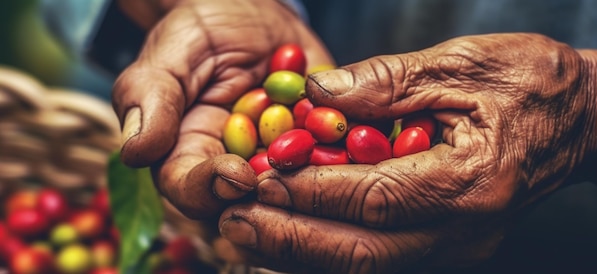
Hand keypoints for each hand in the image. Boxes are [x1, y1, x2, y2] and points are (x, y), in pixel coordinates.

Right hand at [111, 0, 332, 218]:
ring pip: (301, 185)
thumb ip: (150, 101)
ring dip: (317, 175)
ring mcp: (283, 156)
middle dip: (271, 193)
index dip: (211, 189)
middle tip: (290, 174)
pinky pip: (339, 154)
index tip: (236, 175)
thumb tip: (134, 152)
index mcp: (191, 156)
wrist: (249, 14)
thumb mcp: (169, 57)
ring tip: (331, 152)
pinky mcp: (322, 139)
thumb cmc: (200, 34)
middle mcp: (238, 166)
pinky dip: (349, 147)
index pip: (191, 190)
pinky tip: (359, 133)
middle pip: (250, 201)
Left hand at [218, 33, 594, 272]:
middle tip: (232, 218)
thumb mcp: (464, 64)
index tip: (256, 178)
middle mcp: (464, 230)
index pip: (374, 197)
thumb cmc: (531, 84)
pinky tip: (290, 237)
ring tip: (246, 231)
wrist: (581, 120)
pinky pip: (378, 259)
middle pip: (361, 250)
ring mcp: (457, 247)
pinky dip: (327, 251)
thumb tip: (317, 94)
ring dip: (299, 253)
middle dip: (289, 237)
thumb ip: (388, 81)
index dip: (309, 190)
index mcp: (472, 181)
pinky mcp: (448, 246)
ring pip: (365, 265)